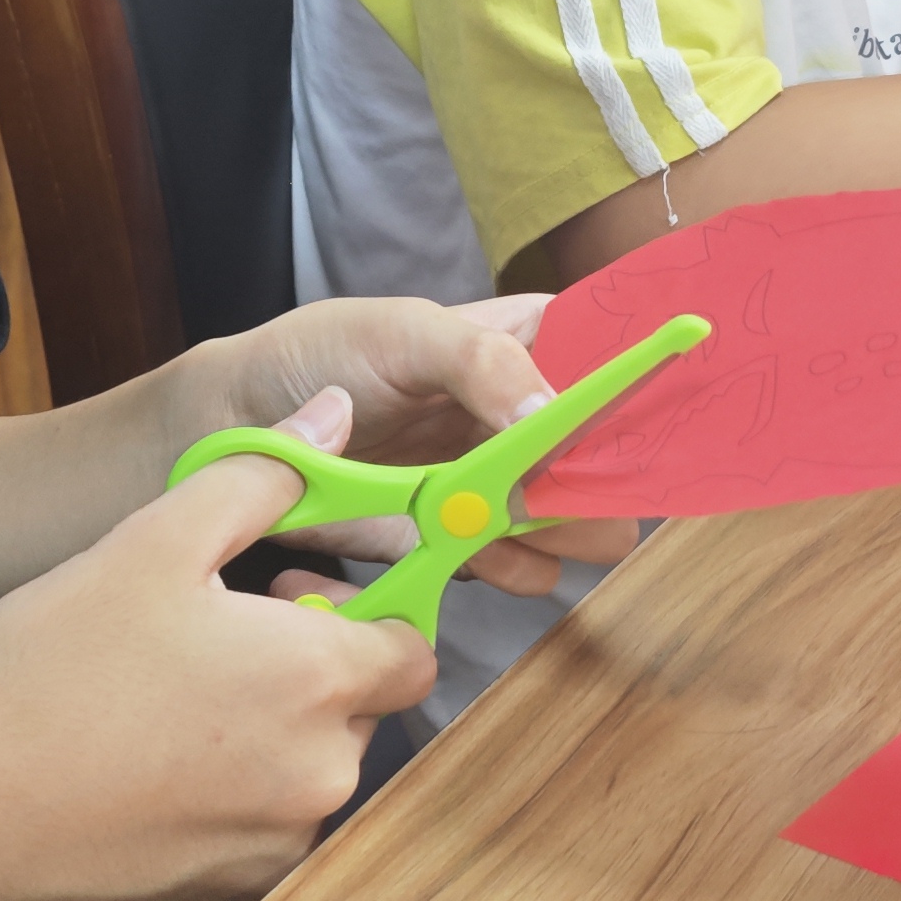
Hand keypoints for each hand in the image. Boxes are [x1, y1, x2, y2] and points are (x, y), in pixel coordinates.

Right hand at [0, 402, 438, 900]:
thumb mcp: (150, 541)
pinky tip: (144, 784)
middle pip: (360, 716)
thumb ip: (262, 475)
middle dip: (307, 679)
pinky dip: (222, 817)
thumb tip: (335, 419)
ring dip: (266, 748)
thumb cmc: (44, 672)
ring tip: (162, 717)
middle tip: (206, 650)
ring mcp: (276, 856)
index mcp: (317, 679)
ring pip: (308, 783)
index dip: (359, 613)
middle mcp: (321, 779)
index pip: (412, 646)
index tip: (284, 600)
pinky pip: (258, 849)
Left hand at [190, 296, 637, 598]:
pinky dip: (512, 570)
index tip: (666, 409)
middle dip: (610, 476)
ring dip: (569, 530)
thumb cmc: (315, 357)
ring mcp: (491, 483)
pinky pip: (512, 566)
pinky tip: (493, 557)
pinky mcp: (456, 540)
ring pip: (569, 519)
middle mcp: (516, 416)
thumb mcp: (401, 331)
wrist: (234, 431)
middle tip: (597, 487)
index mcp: (516, 343)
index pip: (605, 357)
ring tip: (547, 527)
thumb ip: (480, 362)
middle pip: (601, 452)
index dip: (642, 384)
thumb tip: (551, 410)